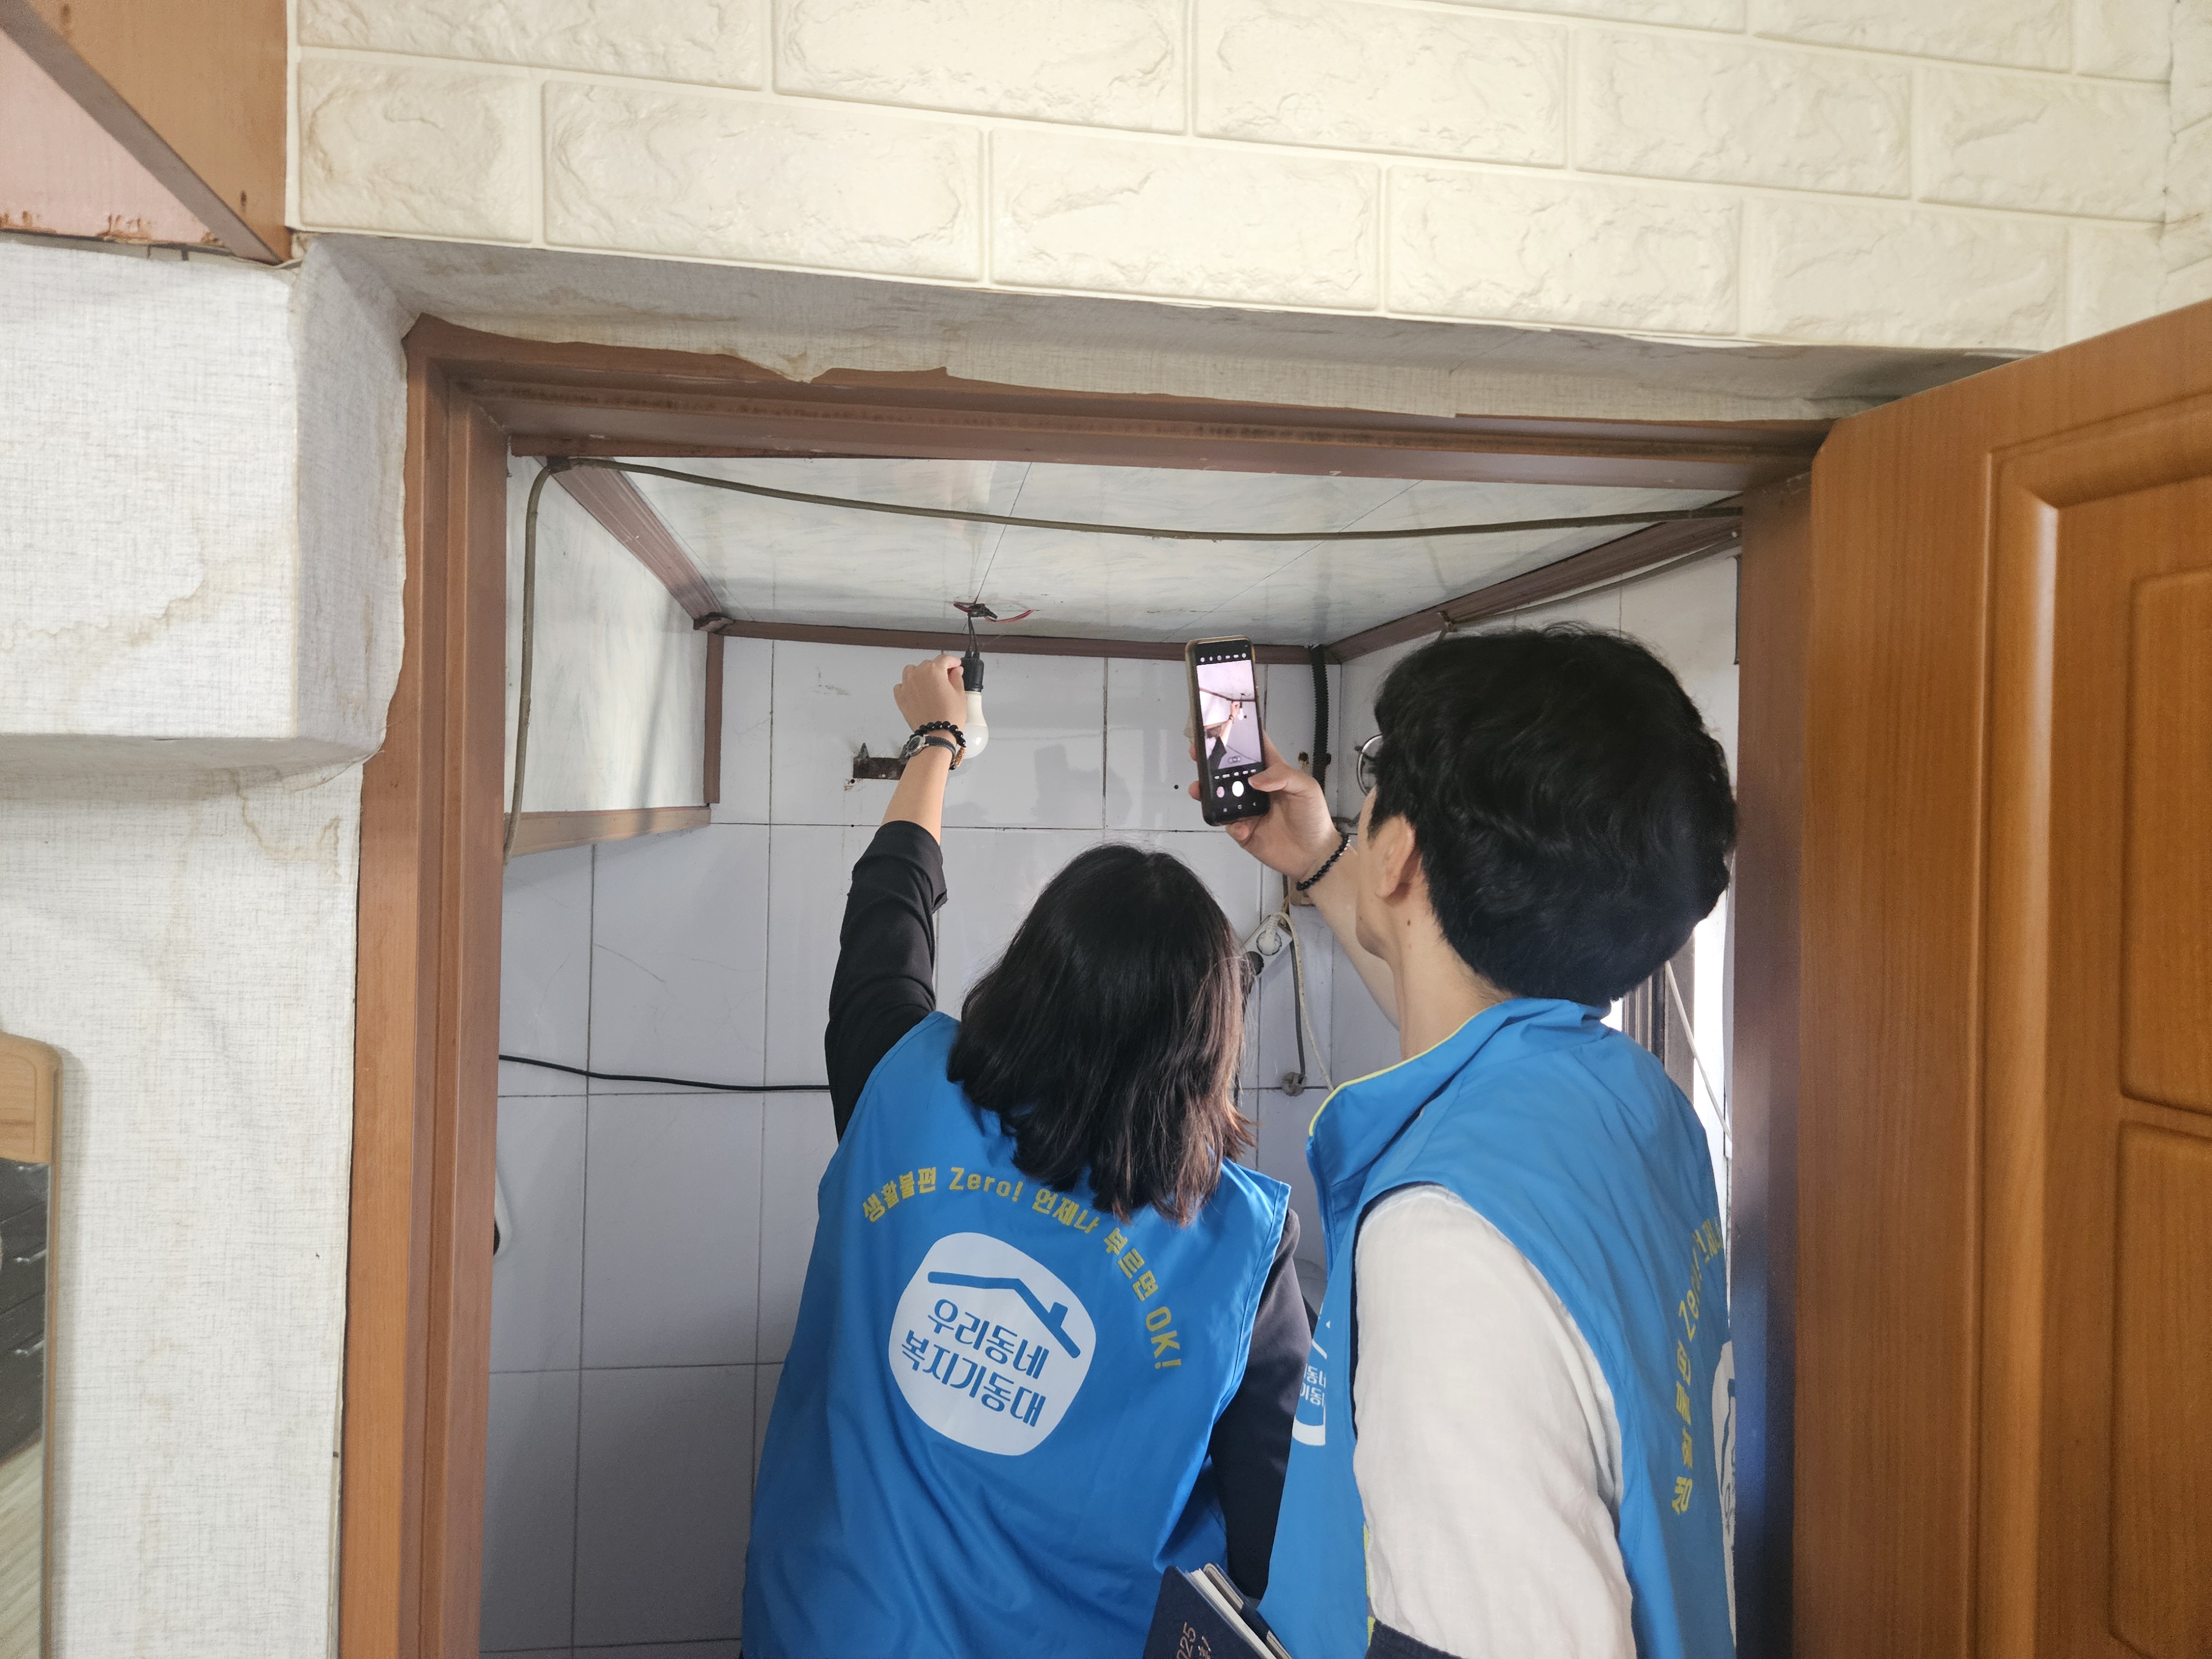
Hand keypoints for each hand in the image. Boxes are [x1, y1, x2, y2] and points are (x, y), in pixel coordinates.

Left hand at [893, 654, 967, 733]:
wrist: (936, 734)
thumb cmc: (948, 716)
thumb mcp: (960, 694)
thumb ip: (957, 678)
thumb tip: (955, 672)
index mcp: (934, 670)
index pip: (944, 659)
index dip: (953, 661)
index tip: (955, 665)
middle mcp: (918, 674)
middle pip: (928, 664)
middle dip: (938, 669)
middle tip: (946, 679)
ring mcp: (907, 685)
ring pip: (912, 671)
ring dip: (920, 674)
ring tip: (929, 684)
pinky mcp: (900, 697)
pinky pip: (902, 685)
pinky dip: (908, 686)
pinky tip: (917, 693)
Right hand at [1189, 731, 1341, 878]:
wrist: (1314, 855)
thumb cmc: (1314, 818)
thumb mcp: (1306, 788)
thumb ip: (1283, 777)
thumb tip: (1255, 779)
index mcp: (1272, 774)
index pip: (1254, 750)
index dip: (1239, 738)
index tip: (1222, 728)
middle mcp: (1257, 790)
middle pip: (1229, 772)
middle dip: (1211, 762)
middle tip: (1198, 754)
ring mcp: (1248, 810)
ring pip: (1221, 798)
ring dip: (1208, 792)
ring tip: (1199, 789)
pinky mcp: (1244, 831)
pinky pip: (1229, 825)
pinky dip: (1232, 825)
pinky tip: (1243, 828)